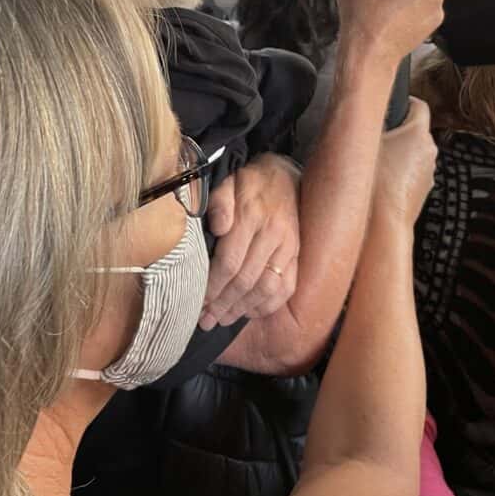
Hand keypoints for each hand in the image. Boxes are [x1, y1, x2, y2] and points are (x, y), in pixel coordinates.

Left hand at [200, 153, 300, 328]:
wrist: (285, 176)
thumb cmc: (249, 183)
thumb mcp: (227, 182)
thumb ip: (218, 203)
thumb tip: (217, 228)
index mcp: (251, 216)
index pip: (229, 261)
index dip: (212, 285)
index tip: (197, 300)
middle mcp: (272, 234)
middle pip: (245, 279)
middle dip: (223, 303)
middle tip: (206, 319)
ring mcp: (288, 247)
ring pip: (266, 288)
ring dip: (243, 308)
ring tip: (223, 319)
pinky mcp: (297, 255)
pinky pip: (286, 287)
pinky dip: (268, 305)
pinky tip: (250, 312)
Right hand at [373, 97, 436, 223]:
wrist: (383, 227)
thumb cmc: (375, 187)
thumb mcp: (363, 143)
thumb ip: (366, 124)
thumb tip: (361, 112)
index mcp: (419, 133)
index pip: (418, 105)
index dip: (402, 101)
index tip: (387, 106)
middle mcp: (430, 151)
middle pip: (414, 130)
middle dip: (396, 130)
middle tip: (372, 136)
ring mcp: (428, 173)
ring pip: (412, 153)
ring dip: (397, 154)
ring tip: (373, 163)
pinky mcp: (422, 191)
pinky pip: (410, 174)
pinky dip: (399, 174)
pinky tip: (379, 183)